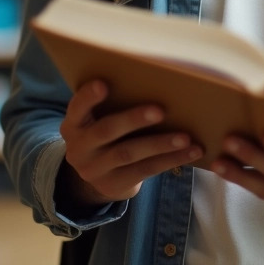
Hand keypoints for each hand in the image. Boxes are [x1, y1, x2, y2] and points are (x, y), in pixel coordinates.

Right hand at [58, 79, 202, 209]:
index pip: (77, 108)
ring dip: (160, 144)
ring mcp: (95, 170)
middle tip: (160, 110)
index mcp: (74, 125)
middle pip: (106, 131)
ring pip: (129, 153)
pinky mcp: (114, 184)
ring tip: (185, 137)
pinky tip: (190, 152)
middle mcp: (79, 148)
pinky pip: (145, 170)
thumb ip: (112, 105)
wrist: (100, 176)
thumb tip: (156, 80)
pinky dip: (170, 160)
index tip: (103, 84)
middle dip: (133, 120)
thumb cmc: (107, 134)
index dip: (88, 97)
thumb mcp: (99, 120)